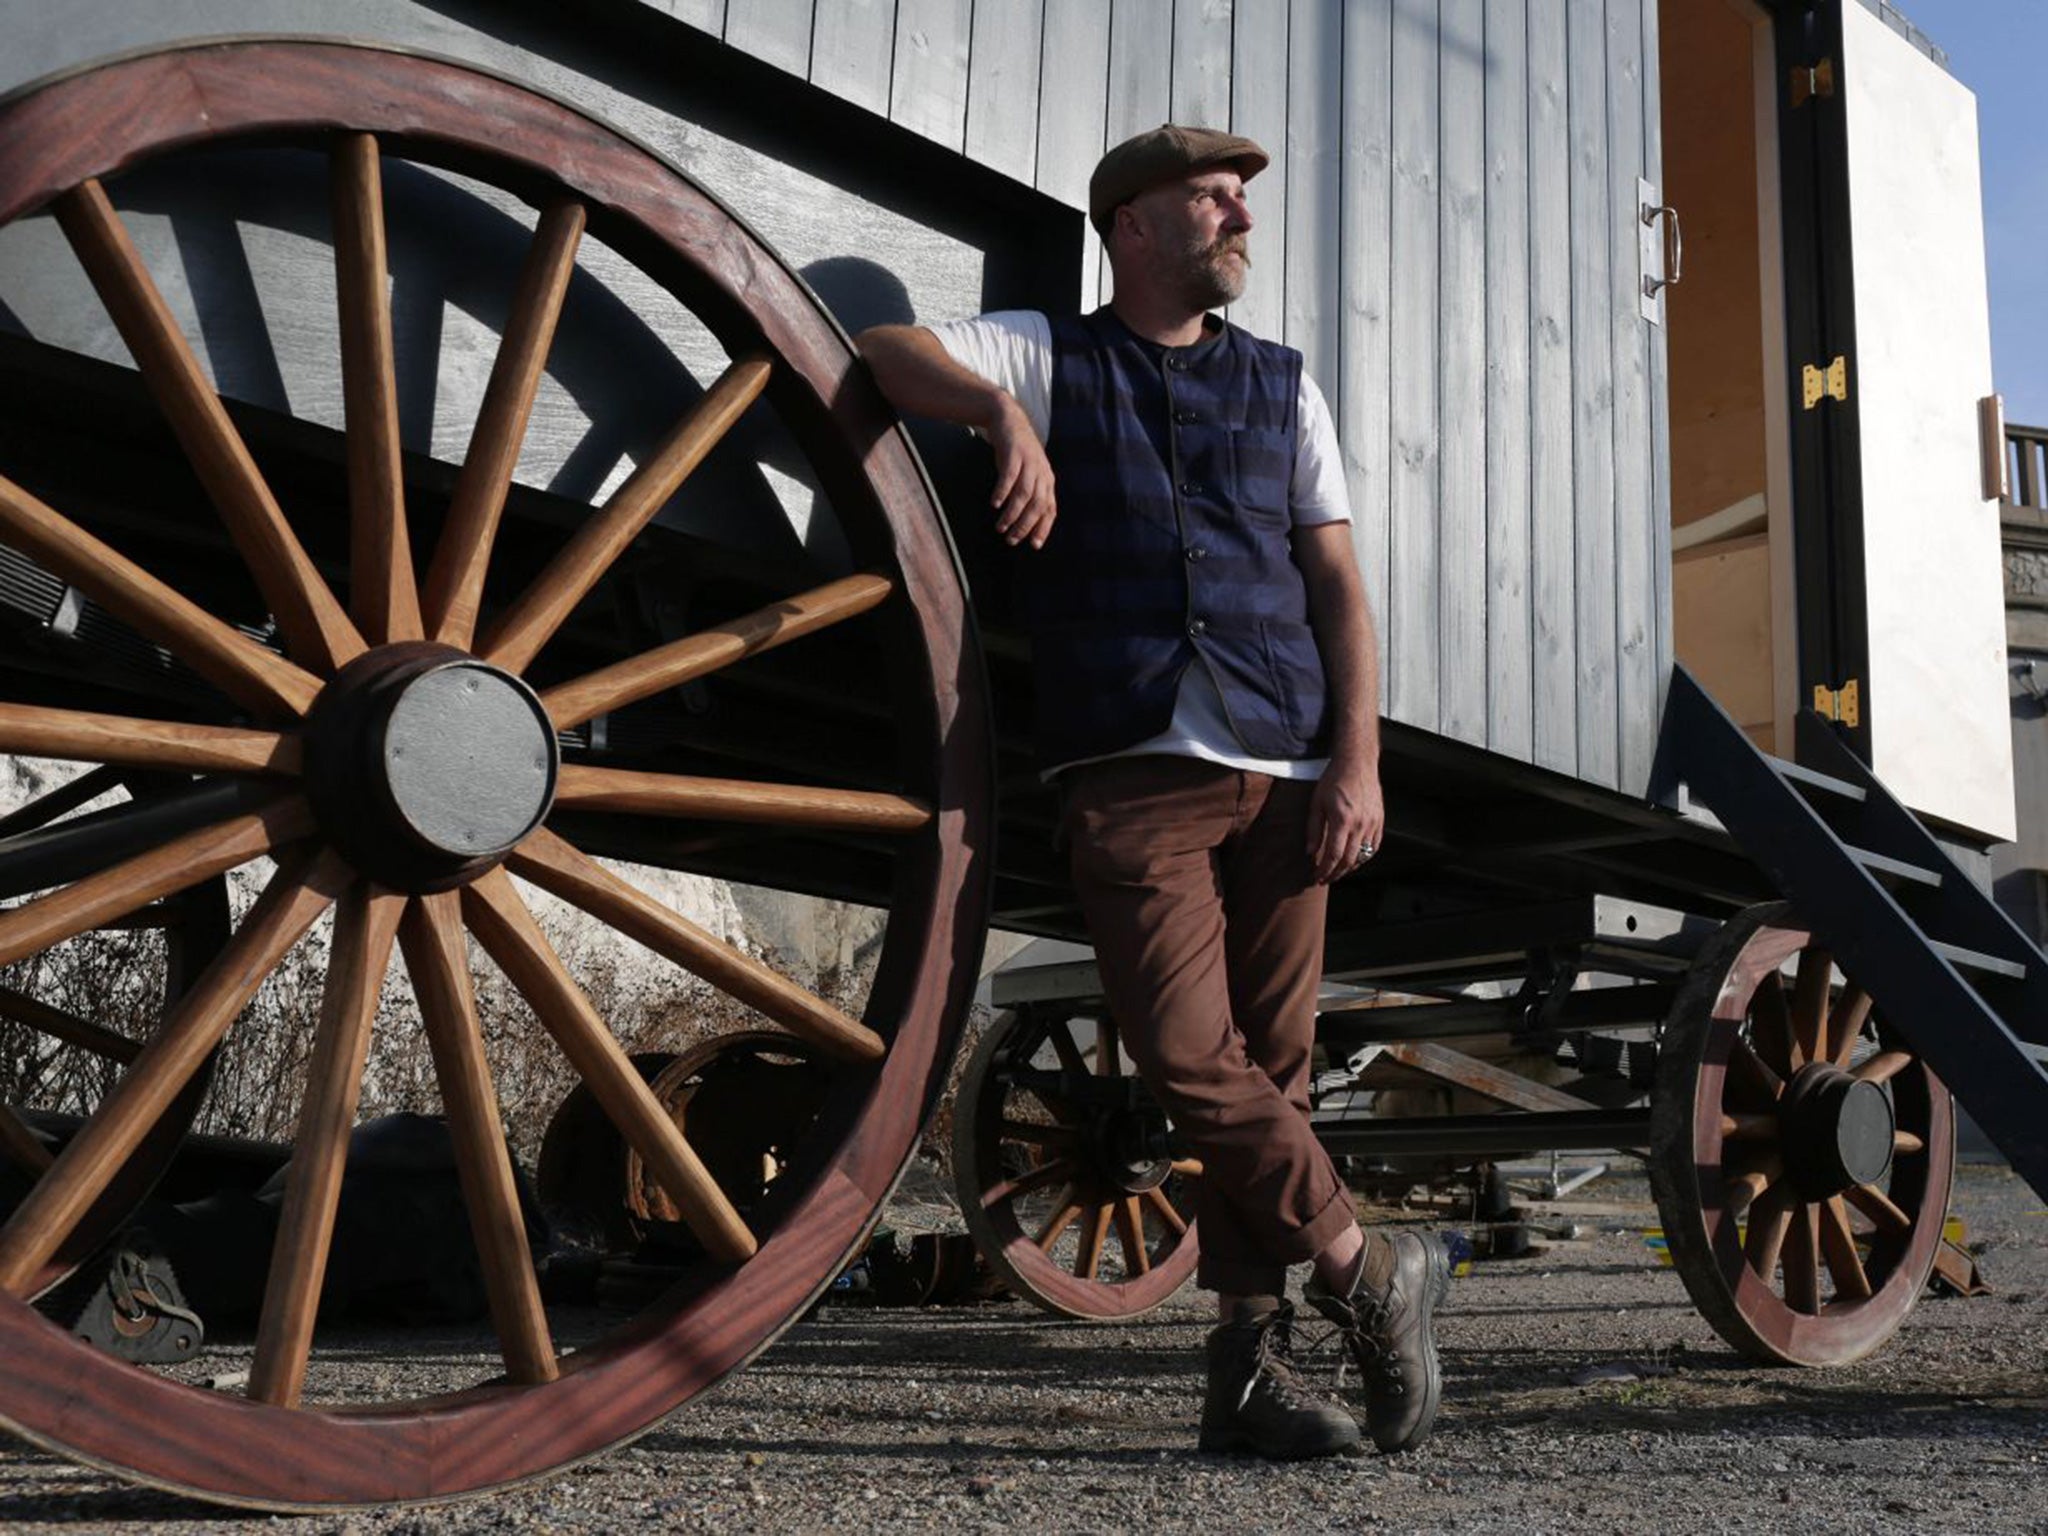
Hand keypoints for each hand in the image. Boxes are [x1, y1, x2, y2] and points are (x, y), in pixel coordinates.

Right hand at [987, 397, 1056, 548]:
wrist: (1008, 420)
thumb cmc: (1017, 453)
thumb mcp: (1029, 473)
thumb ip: (1030, 494)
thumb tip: (1025, 522)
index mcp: (1047, 481)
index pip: (1050, 509)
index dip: (1043, 528)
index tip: (1033, 545)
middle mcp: (1042, 473)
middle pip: (1037, 505)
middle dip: (1025, 526)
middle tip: (1011, 540)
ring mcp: (1029, 463)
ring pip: (1024, 495)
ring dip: (1012, 514)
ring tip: (1000, 527)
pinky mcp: (1014, 455)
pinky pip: (1009, 477)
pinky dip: (1002, 492)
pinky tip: (994, 504)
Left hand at [1306, 753, 1384, 884]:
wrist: (1357, 763)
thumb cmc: (1333, 780)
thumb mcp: (1316, 803)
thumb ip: (1314, 829)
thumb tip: (1310, 852)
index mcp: (1342, 820)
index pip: (1334, 856)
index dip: (1325, 870)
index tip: (1317, 877)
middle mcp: (1360, 824)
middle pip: (1349, 860)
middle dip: (1336, 874)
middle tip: (1325, 879)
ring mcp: (1372, 822)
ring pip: (1363, 856)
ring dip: (1350, 868)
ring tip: (1338, 871)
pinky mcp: (1380, 820)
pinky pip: (1374, 846)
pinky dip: (1364, 857)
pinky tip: (1354, 859)